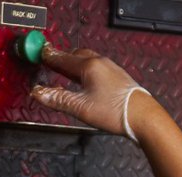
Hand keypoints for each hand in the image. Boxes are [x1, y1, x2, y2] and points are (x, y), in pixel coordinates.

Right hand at [31, 45, 148, 138]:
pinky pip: (98, 68)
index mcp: (89, 66)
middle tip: (51, 62)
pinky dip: (87, 70)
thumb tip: (38, 93)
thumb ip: (59, 100)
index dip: (50, 58)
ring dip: (75, 63)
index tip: (40, 55)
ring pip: (88, 60)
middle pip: (76, 55)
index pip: (63, 59)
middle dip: (63, 58)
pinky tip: (87, 80)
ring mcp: (111, 69)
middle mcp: (100, 62)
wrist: (143, 116)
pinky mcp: (118, 77)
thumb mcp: (81, 108)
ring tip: (66, 70)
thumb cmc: (114, 112)